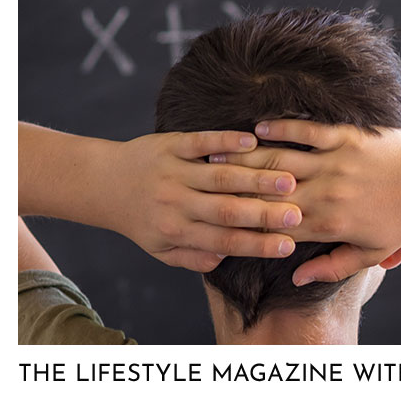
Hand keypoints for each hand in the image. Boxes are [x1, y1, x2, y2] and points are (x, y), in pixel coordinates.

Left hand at [100, 131, 304, 271]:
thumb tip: (225, 259)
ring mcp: (174, 172)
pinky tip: (252, 141)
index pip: (223, 241)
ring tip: (289, 180)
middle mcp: (176, 203)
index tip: (288, 245)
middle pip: (226, 209)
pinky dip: (226, 141)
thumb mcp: (160, 249)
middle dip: (264, 213)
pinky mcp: (171, 145)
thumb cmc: (140, 219)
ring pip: (220, 176)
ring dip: (256, 178)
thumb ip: (193, 258)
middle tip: (297, 214)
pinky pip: (201, 142)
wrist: (103, 183)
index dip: (257, 244)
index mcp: (176, 231)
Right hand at [212, 120, 400, 284]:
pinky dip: (281, 127)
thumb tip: (295, 276)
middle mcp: (327, 193)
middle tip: (202, 180)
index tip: (216, 216)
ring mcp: (335, 163)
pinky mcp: (346, 137)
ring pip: (280, 159)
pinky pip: (306, 130)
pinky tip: (258, 128)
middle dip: (233, 186)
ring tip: (218, 154)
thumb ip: (332, 267)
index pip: (274, 225)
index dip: (244, 221)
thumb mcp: (370, 253)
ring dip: (247, 156)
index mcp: (329, 224)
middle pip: (267, 191)